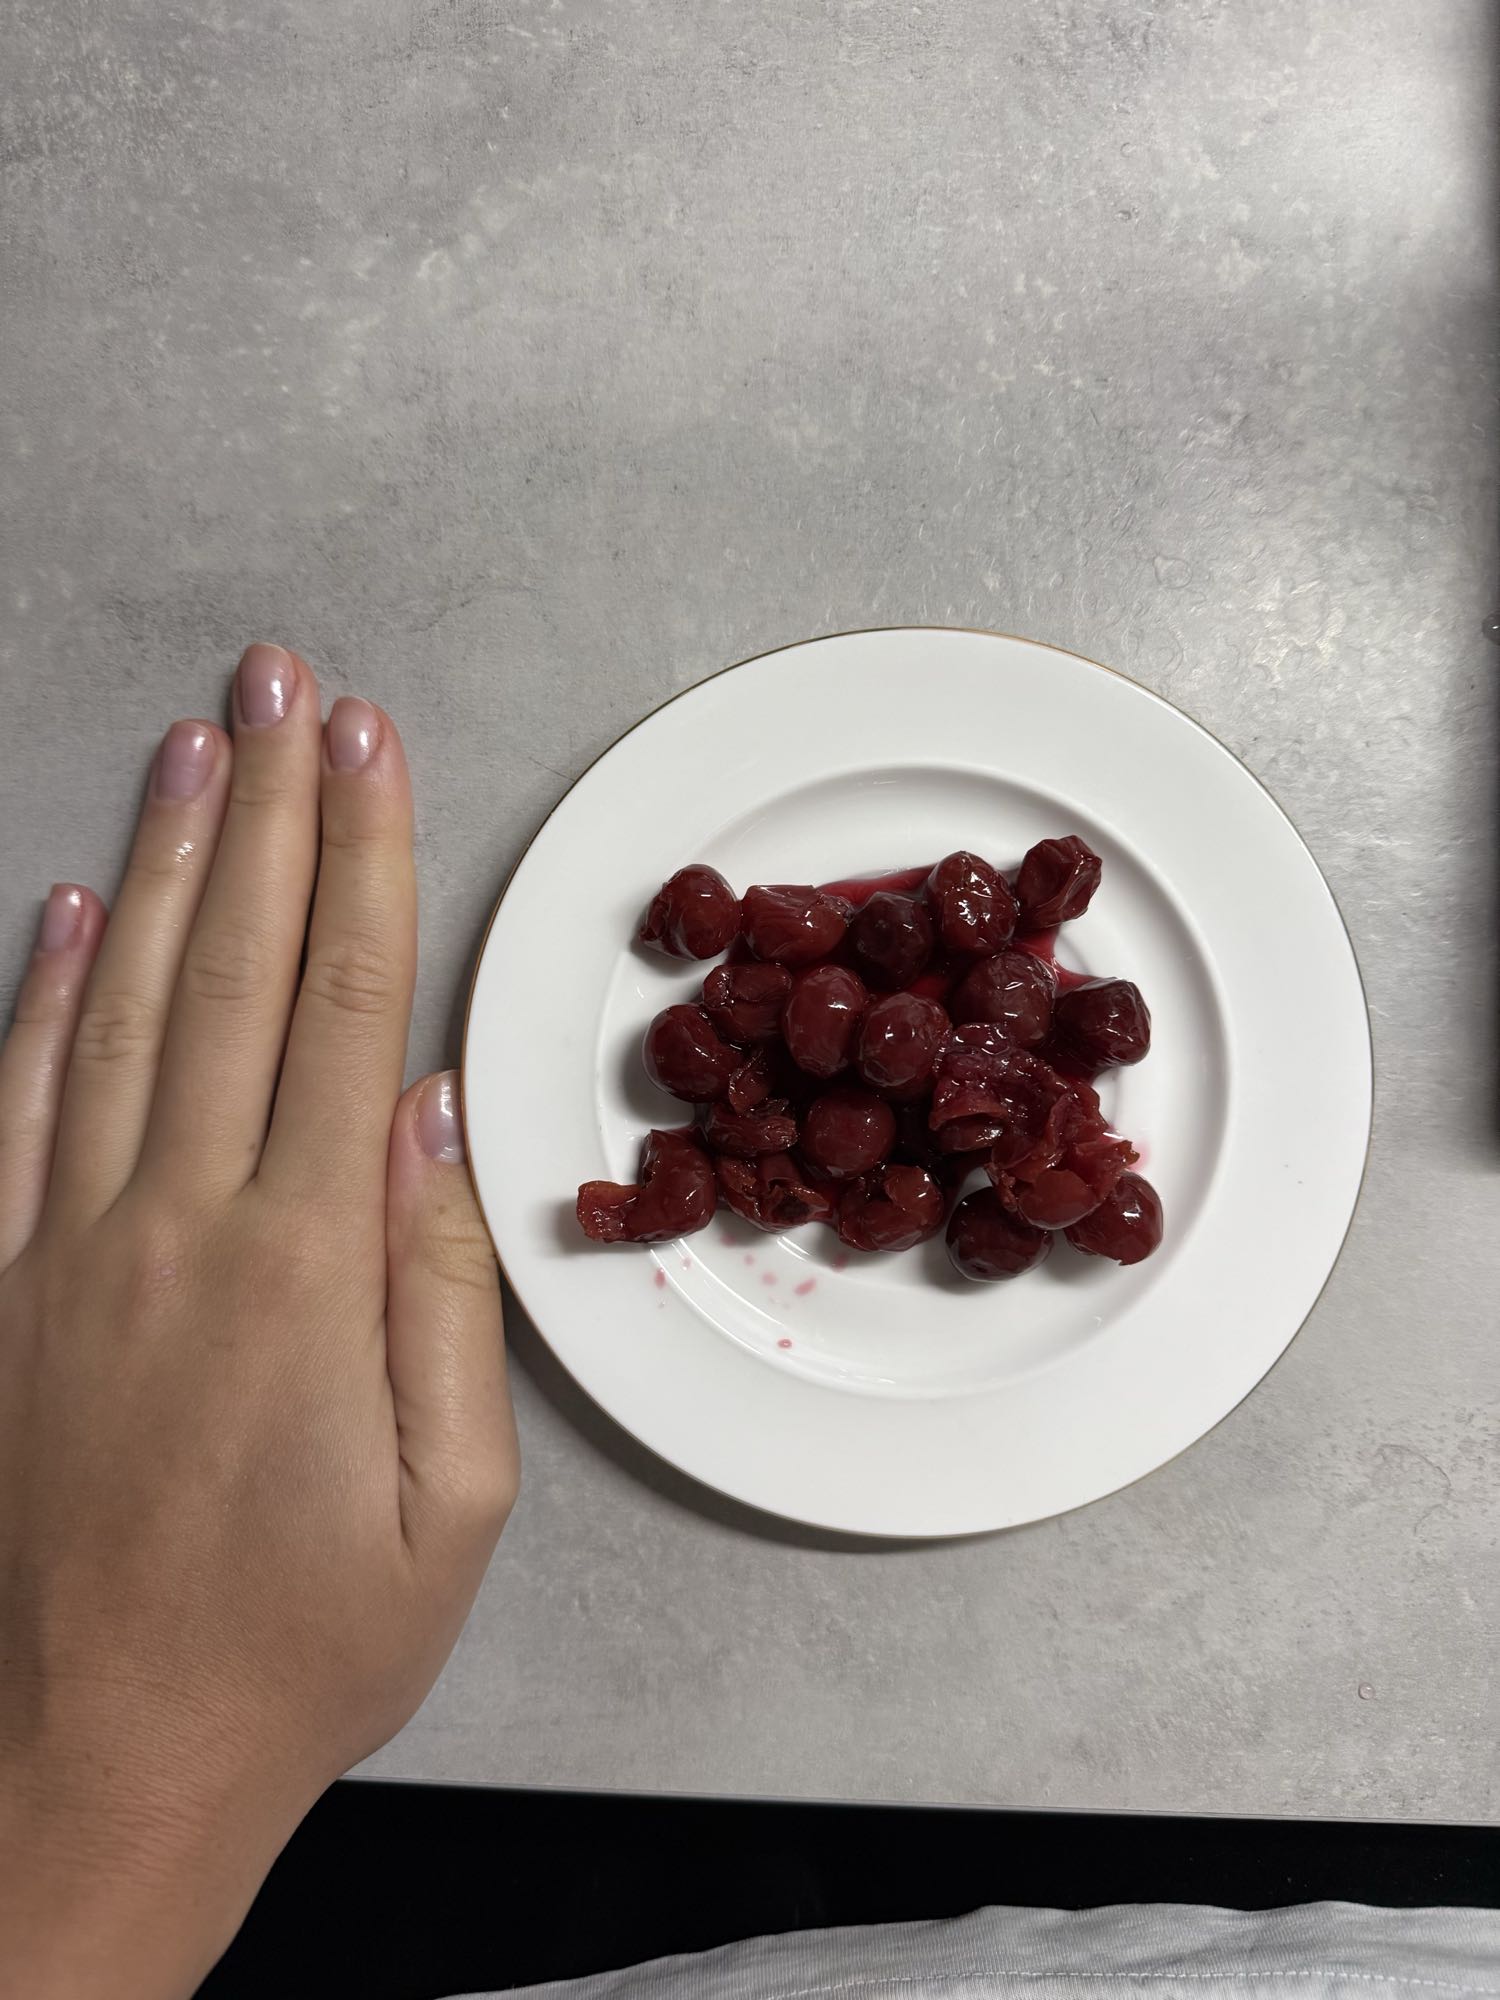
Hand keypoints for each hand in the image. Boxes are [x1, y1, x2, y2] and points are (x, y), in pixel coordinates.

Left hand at [0, 647, 517, 1996]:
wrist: (92, 1762)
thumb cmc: (299, 1647)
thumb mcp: (447, 1504)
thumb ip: (438, 1294)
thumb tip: (429, 1116)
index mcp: (300, 1272)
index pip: (339, 1013)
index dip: (361, 866)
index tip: (369, 749)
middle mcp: (175, 1229)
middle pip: (234, 977)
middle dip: (271, 814)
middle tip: (287, 683)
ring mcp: (65, 1253)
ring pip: (122, 1014)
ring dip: (167, 867)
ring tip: (198, 743)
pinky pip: (15, 1111)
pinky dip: (42, 997)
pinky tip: (74, 908)